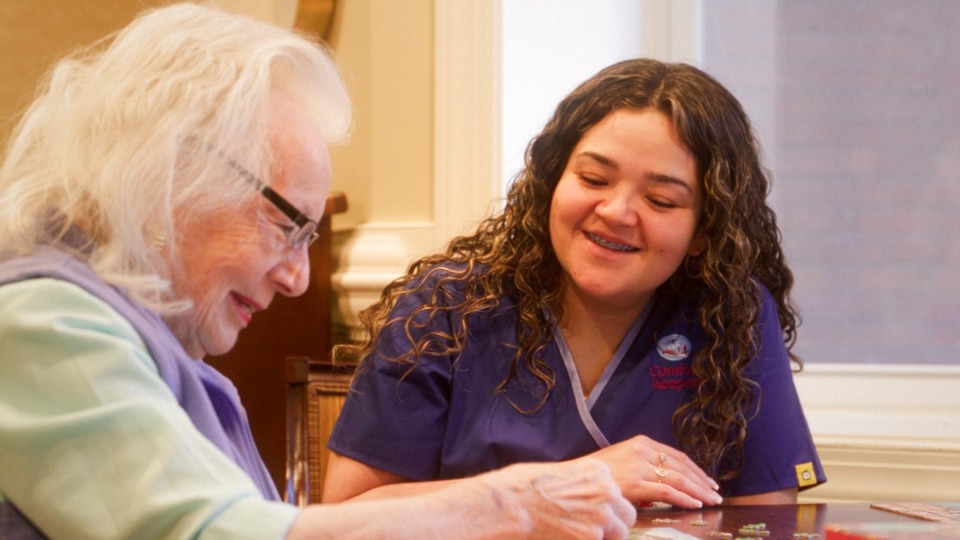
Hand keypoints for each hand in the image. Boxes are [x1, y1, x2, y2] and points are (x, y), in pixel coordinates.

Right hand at [472, 459, 636, 538]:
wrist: (515, 503)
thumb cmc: (527, 486)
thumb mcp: (563, 473)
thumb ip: (584, 485)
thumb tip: (588, 500)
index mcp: (599, 471)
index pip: (617, 494)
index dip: (607, 506)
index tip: (594, 512)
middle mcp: (606, 491)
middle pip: (627, 514)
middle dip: (614, 523)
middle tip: (592, 528)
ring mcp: (602, 515)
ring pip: (620, 534)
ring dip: (604, 536)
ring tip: (580, 533)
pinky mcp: (592, 537)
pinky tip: (570, 536)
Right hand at [584, 435, 722, 508]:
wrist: (574, 479)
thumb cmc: (596, 474)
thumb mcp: (622, 460)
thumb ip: (643, 465)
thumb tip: (665, 478)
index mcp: (642, 443)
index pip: (677, 456)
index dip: (696, 470)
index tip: (708, 481)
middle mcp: (643, 451)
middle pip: (681, 467)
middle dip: (701, 482)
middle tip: (716, 493)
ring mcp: (640, 467)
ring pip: (678, 479)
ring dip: (698, 491)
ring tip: (711, 500)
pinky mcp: (636, 483)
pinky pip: (667, 492)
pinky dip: (684, 498)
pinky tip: (695, 504)